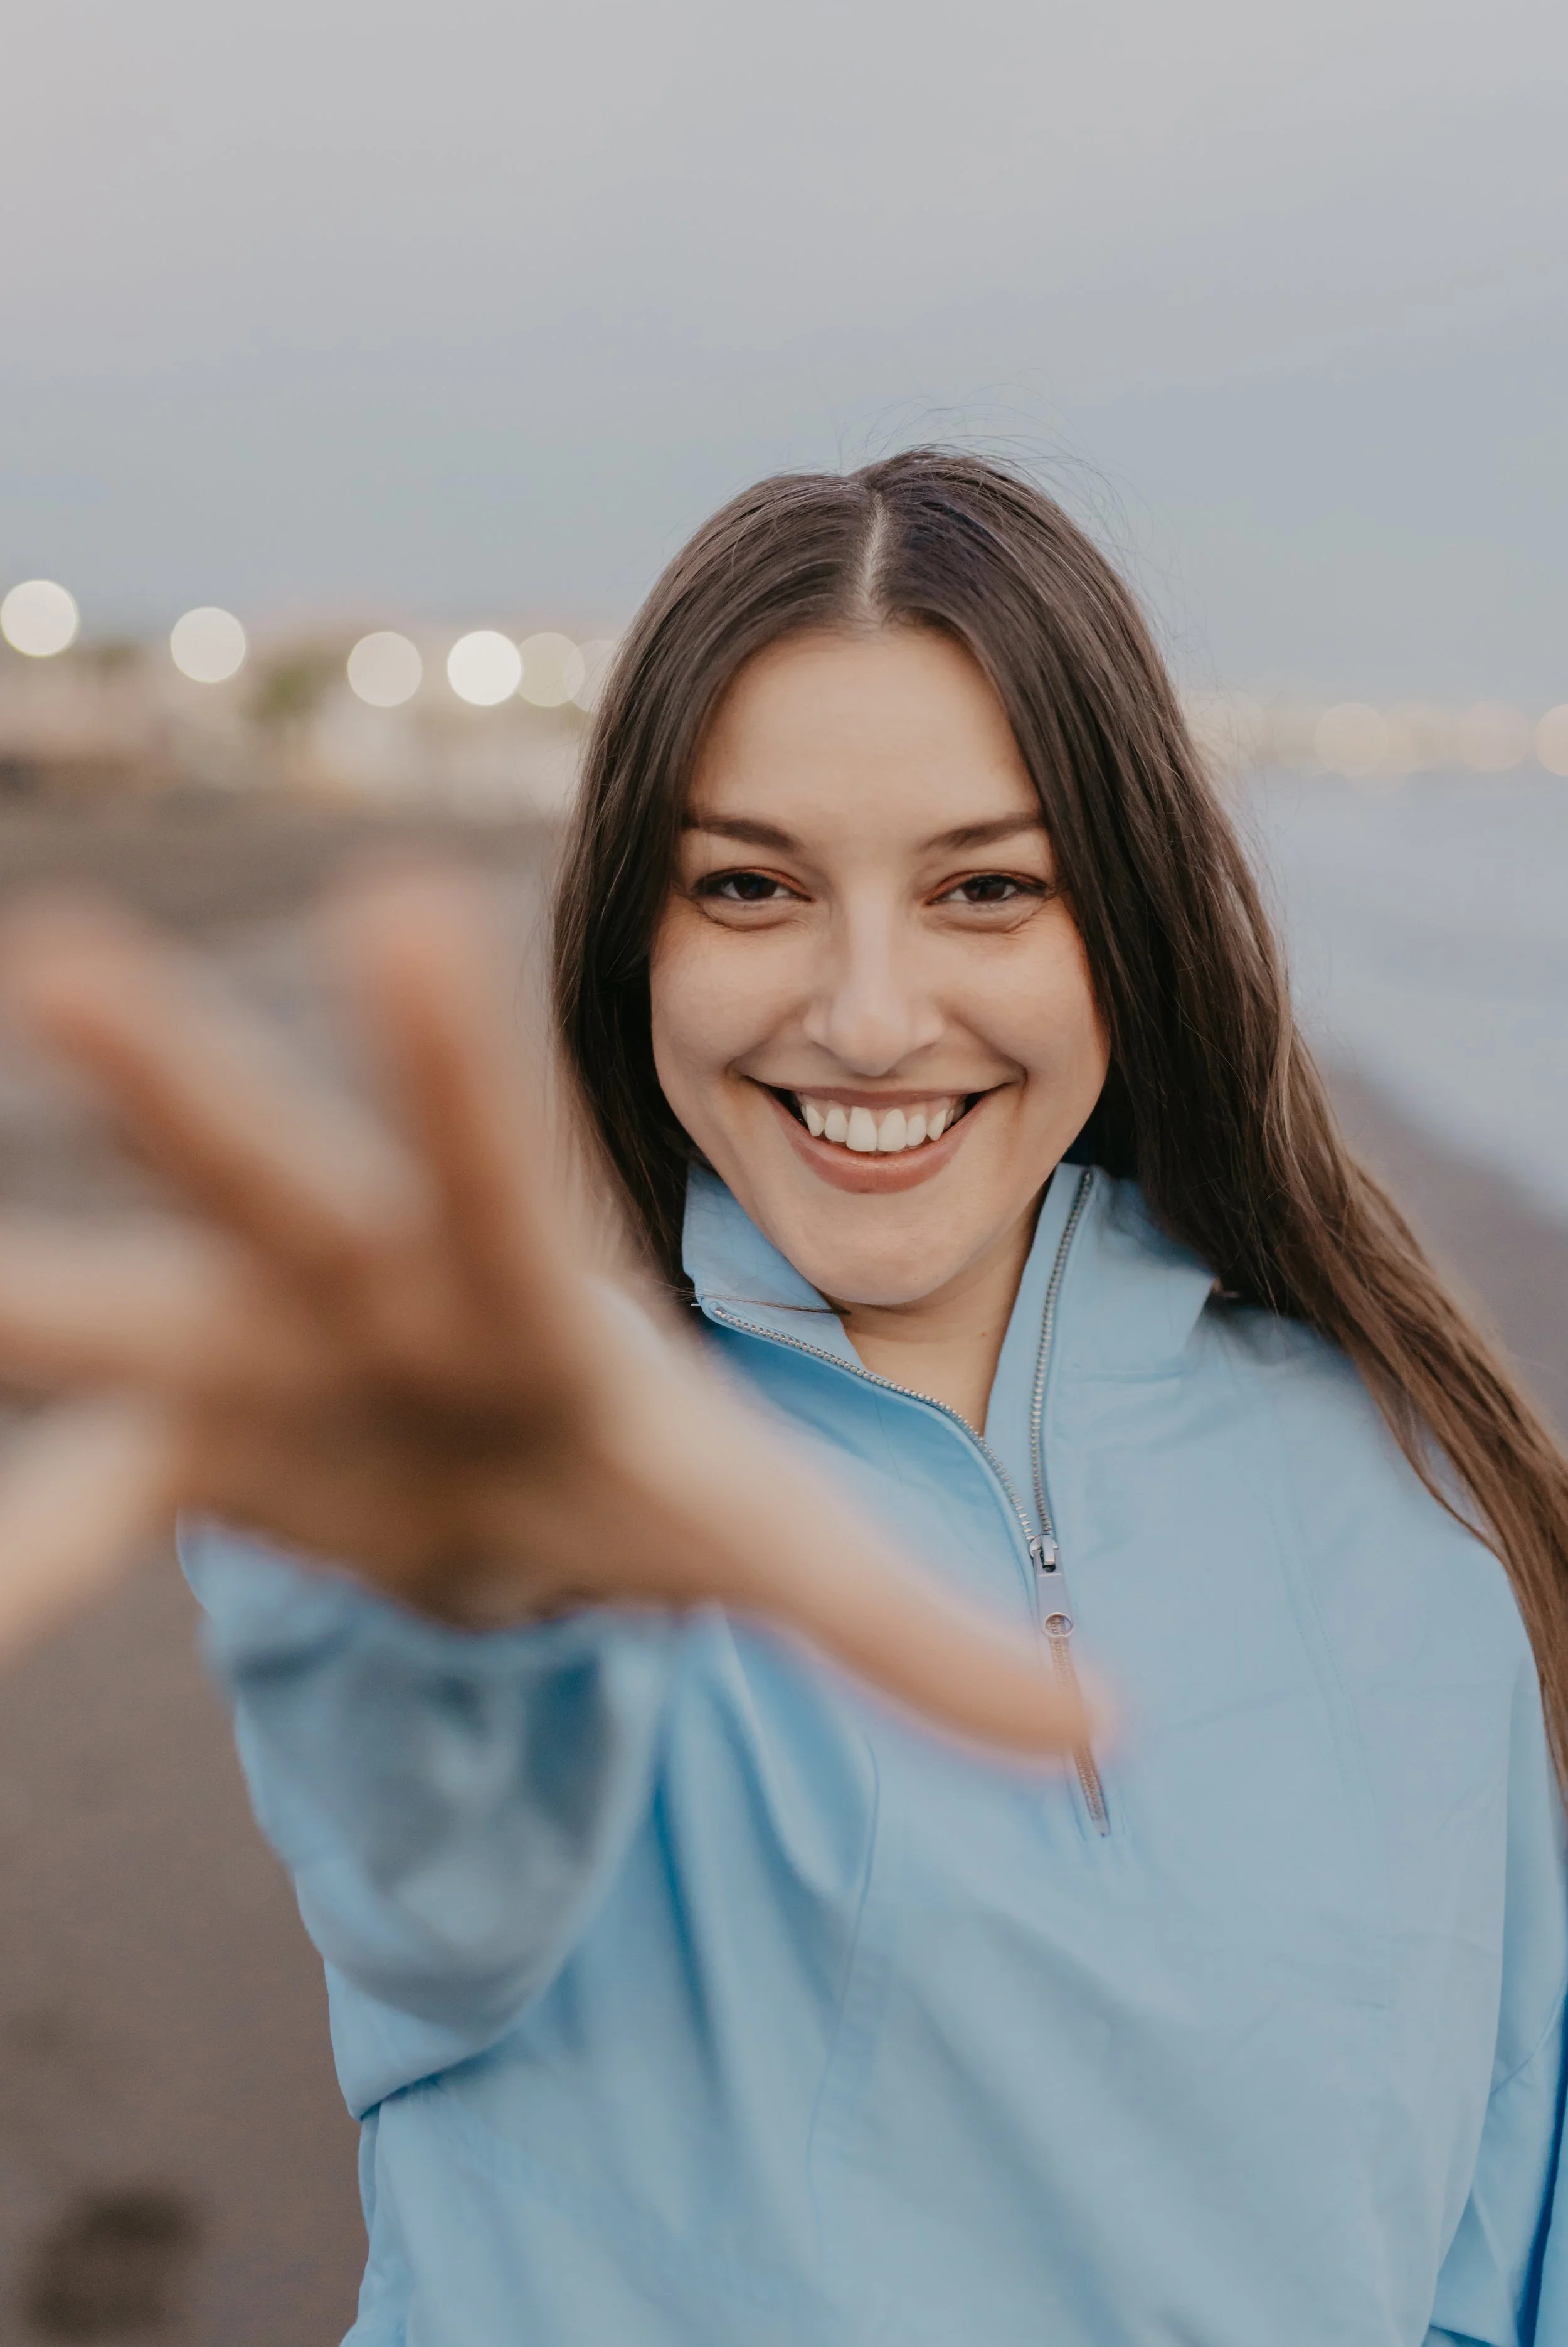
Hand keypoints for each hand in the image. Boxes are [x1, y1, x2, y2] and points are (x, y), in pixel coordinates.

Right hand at [0, 867, 1094, 1757]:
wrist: (528, 1493)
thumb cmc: (646, 1472)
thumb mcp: (780, 1543)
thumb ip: (922, 1636)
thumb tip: (1108, 1729)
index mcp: (530, 1289)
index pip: (498, 1164)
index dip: (443, 1058)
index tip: (389, 905)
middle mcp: (383, 1288)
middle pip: (284, 1179)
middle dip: (186, 1086)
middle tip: (62, 969)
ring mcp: (278, 1360)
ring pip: (138, 1307)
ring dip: (46, 1298)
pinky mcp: (206, 1447)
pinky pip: (97, 1496)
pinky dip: (36, 1552)